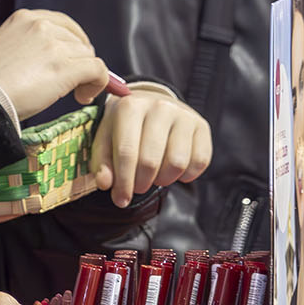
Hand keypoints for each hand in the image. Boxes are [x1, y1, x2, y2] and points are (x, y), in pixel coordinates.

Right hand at [0, 9, 109, 118]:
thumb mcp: (7, 49)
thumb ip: (32, 46)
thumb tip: (64, 60)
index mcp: (25, 18)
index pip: (64, 24)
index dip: (73, 44)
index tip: (73, 61)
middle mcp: (41, 25)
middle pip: (79, 42)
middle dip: (79, 63)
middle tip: (72, 84)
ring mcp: (54, 45)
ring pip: (89, 57)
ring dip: (86, 76)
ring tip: (74, 94)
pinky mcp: (65, 67)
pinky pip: (98, 70)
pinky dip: (99, 84)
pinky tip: (83, 97)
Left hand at [91, 86, 211, 205]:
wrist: (152, 104)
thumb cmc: (125, 127)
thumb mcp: (106, 139)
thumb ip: (102, 162)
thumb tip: (105, 183)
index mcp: (130, 107)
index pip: (126, 153)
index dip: (123, 183)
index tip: (121, 200)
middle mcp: (159, 106)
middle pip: (150, 161)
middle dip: (141, 184)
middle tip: (138, 186)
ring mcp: (184, 115)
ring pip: (177, 163)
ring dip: (164, 180)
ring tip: (155, 176)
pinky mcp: (202, 125)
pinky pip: (199, 162)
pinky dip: (186, 175)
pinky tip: (173, 170)